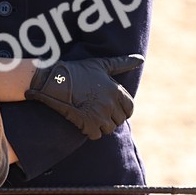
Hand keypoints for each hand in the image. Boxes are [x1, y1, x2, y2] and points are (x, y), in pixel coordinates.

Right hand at [25, 54, 142, 139]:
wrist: (54, 80)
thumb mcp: (101, 64)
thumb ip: (122, 63)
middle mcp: (110, 104)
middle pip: (119, 120)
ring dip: (101, 125)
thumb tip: (141, 59)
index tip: (112, 107)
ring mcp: (99, 115)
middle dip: (111, 117)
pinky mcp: (87, 124)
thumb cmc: (77, 70)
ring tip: (91, 116)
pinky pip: (96, 134)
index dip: (122, 109)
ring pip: (108, 128)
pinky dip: (90, 130)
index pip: (129, 108)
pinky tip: (83, 121)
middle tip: (98, 111)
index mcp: (116, 91)